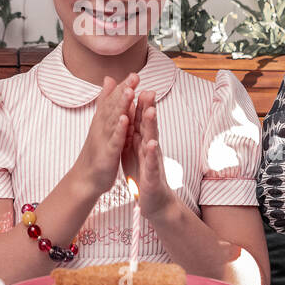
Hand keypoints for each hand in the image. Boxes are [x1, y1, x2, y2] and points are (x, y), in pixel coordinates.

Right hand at [74, 73, 137, 195]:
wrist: (85, 178)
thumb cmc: (95, 151)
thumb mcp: (100, 124)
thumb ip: (105, 101)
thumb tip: (108, 80)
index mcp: (103, 121)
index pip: (113, 101)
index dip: (123, 87)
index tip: (134, 74)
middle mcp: (102, 127)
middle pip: (114, 106)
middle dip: (124, 91)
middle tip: (134, 77)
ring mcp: (104, 140)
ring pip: (114, 120)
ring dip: (122, 105)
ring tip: (130, 91)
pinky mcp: (107, 153)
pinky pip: (115, 140)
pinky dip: (119, 130)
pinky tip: (125, 120)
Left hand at [123, 90, 172, 218]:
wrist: (154, 199)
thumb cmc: (143, 172)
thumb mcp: (135, 149)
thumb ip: (134, 131)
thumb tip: (130, 112)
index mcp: (142, 140)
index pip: (140, 119)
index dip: (138, 102)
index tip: (136, 84)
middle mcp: (149, 146)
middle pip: (148, 125)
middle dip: (148, 107)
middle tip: (148, 89)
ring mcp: (153, 159)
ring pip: (152, 139)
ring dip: (151, 125)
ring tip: (150, 110)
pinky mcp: (152, 174)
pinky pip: (152, 162)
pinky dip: (152, 153)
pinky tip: (152, 144)